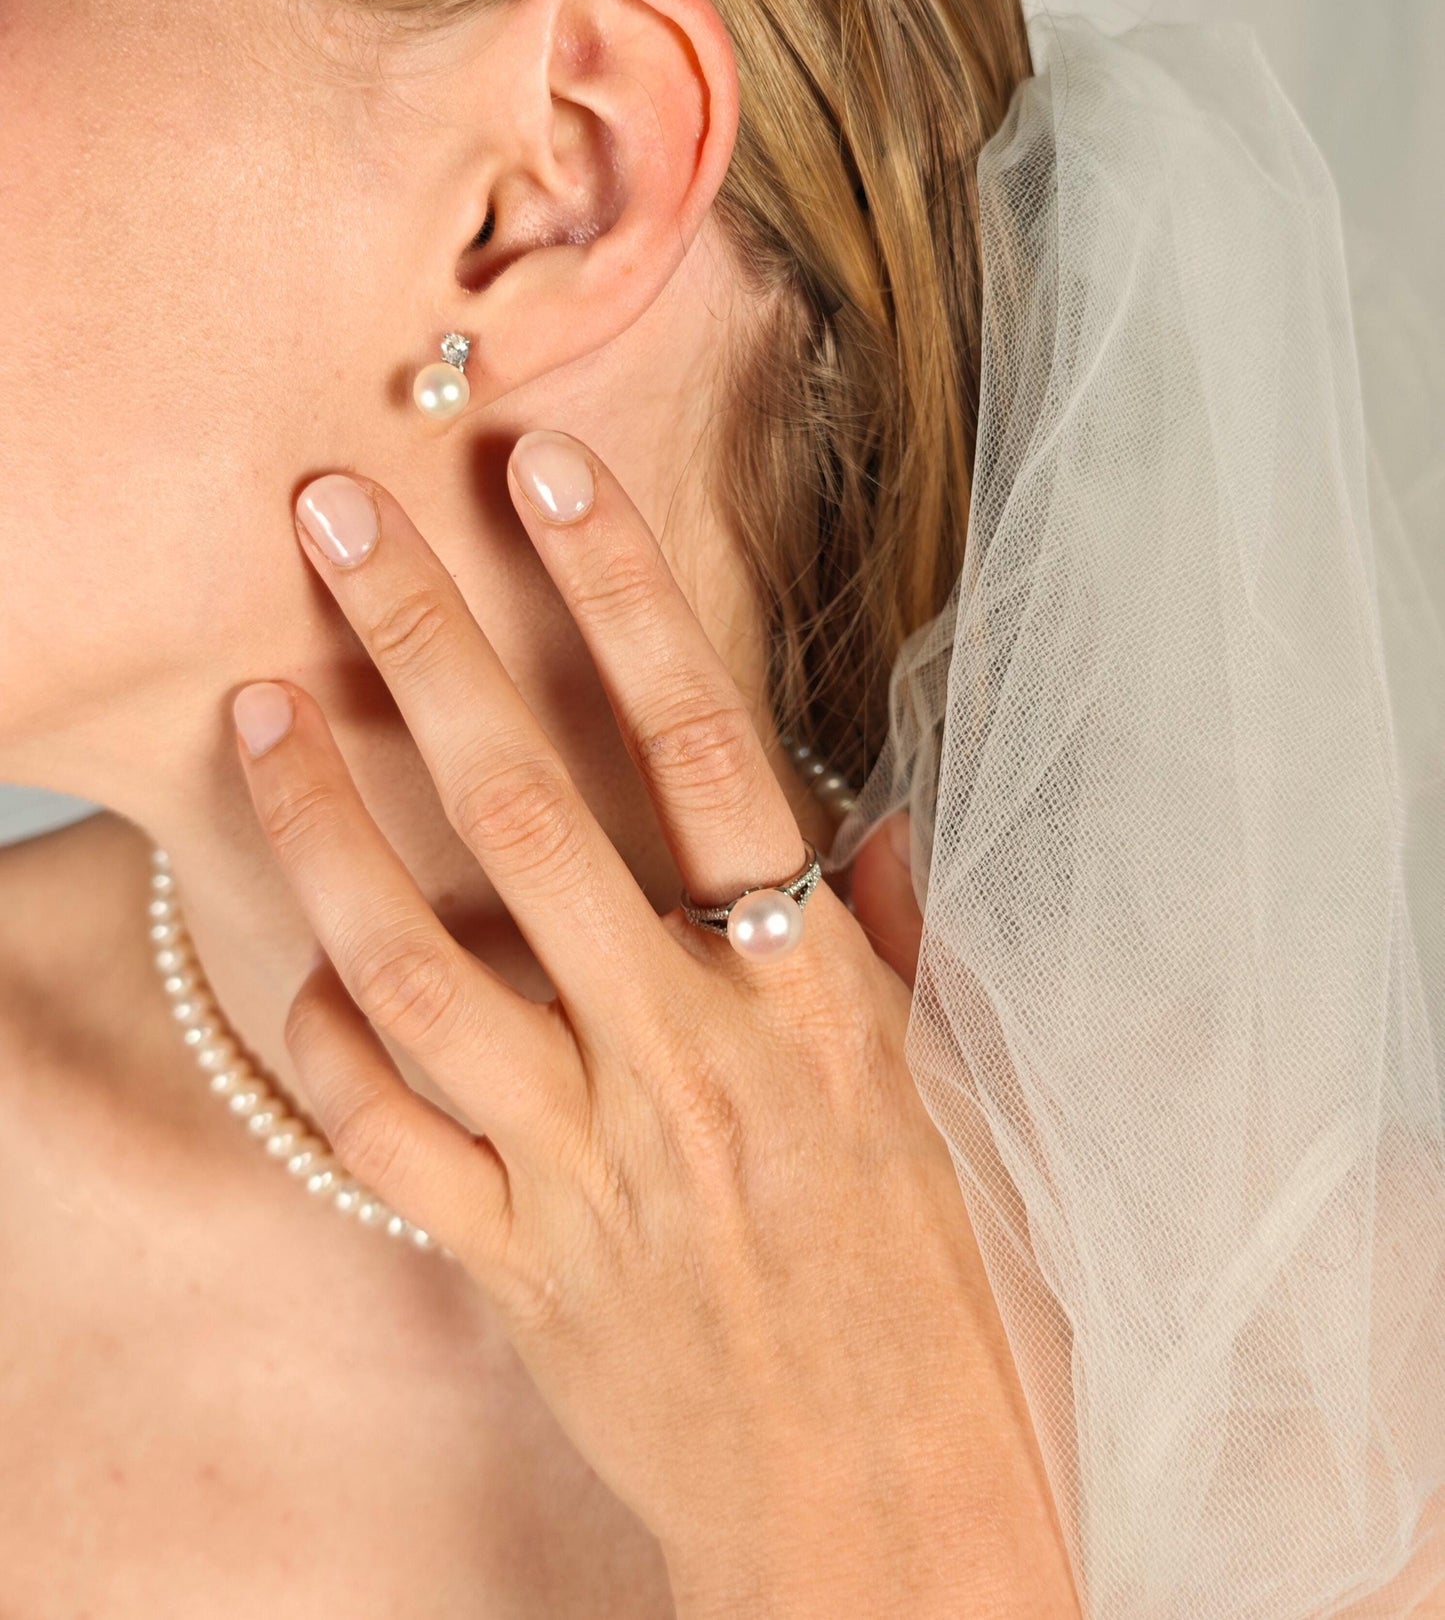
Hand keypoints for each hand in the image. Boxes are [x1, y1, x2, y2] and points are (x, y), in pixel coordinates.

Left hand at [231, 431, 1075, 1617]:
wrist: (886, 1524)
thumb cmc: (941, 1300)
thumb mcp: (948, 1101)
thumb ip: (896, 949)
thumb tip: (873, 823)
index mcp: (813, 1000)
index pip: (710, 754)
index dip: (626, 598)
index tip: (550, 472)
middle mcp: (689, 1059)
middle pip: (529, 819)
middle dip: (424, 647)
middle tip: (335, 517)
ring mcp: (585, 1161)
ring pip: (416, 962)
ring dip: (323, 822)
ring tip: (254, 701)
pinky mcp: (511, 1257)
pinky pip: (381, 1132)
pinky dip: (324, 1034)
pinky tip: (289, 947)